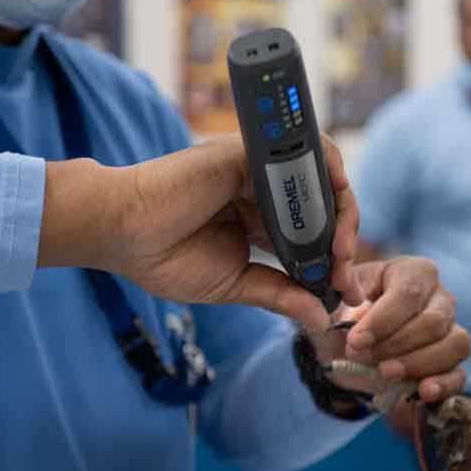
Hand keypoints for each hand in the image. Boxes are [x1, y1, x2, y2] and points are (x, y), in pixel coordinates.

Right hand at [41, 135, 361, 332]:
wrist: (124, 231)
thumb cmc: (165, 257)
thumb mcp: (236, 284)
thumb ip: (280, 295)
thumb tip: (321, 319)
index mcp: (260, 223)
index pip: (312, 238)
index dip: (335, 265)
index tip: (346, 296)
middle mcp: (265, 194)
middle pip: (325, 210)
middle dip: (344, 246)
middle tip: (346, 280)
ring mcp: (262, 171)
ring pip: (323, 181)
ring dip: (342, 216)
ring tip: (339, 251)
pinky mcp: (255, 153)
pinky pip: (306, 150)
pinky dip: (330, 171)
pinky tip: (334, 207)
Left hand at [339, 256, 469, 402]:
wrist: (346, 347)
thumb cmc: (344, 315)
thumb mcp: (335, 300)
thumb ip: (341, 296)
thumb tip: (356, 306)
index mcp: (413, 273)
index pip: (408, 293)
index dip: (382, 321)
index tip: (355, 340)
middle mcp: (440, 298)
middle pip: (434, 321)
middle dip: (396, 344)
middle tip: (364, 357)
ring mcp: (451, 331)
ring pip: (455, 345)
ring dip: (417, 364)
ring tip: (385, 373)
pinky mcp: (451, 363)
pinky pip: (459, 374)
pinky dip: (443, 385)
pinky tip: (423, 391)